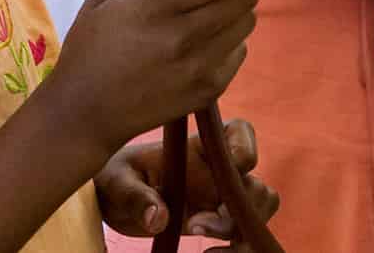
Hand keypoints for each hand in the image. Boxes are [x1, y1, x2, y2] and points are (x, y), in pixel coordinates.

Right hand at [46, 0, 257, 158]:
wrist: (87, 111)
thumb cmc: (92, 43)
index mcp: (154, 7)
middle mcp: (183, 38)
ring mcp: (200, 68)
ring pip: (247, 21)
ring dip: (233, 9)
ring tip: (204, 11)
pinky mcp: (210, 91)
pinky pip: (240, 50)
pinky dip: (228, 39)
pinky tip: (200, 42)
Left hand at [96, 120, 279, 248]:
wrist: (114, 201)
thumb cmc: (115, 180)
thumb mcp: (116, 183)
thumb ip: (135, 196)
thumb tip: (159, 218)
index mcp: (195, 148)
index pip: (238, 132)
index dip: (244, 149)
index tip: (229, 173)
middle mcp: (216, 169)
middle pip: (254, 183)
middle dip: (235, 210)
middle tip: (195, 226)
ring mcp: (221, 196)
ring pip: (260, 208)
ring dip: (239, 230)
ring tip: (202, 243)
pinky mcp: (220, 221)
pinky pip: (247, 232)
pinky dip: (237, 247)